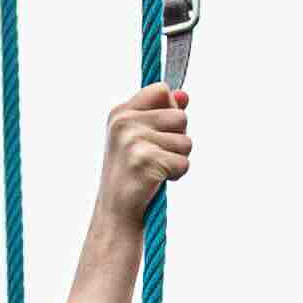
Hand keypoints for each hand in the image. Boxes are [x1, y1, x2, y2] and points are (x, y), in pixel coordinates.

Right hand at [90, 83, 191, 230]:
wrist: (116, 212)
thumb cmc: (131, 174)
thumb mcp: (140, 138)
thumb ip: (161, 113)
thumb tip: (184, 95)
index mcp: (120, 113)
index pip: (161, 90)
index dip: (170, 109)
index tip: (159, 130)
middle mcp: (124, 123)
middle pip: (180, 116)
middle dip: (177, 139)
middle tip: (155, 156)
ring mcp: (134, 141)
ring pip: (186, 141)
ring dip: (177, 158)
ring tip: (155, 169)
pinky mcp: (147, 161)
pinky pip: (184, 162)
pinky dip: (177, 174)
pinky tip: (157, 181)